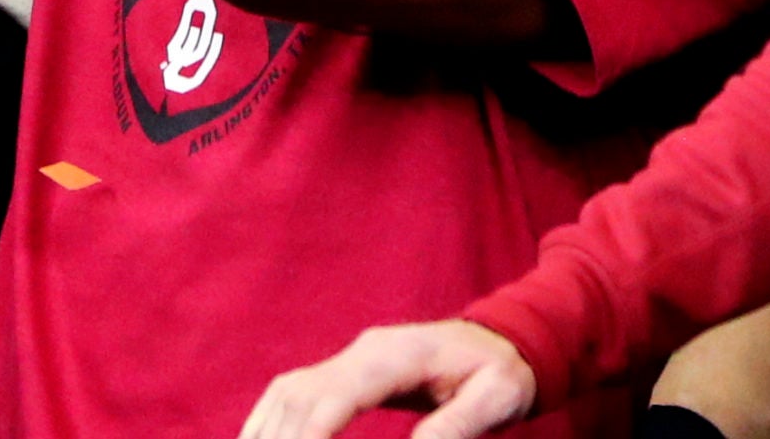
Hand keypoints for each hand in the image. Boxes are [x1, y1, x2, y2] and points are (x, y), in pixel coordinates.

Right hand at [240, 320, 535, 438]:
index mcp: (395, 356)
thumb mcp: (497, 399)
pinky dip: (272, 419)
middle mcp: (364, 351)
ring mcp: (352, 357)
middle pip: (301, 395)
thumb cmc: (503, 372)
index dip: (308, 433)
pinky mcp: (348, 369)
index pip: (336, 395)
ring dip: (266, 429)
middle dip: (278, 438)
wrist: (503, 340)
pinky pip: (295, 391)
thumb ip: (457, 424)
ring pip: (288, 391)